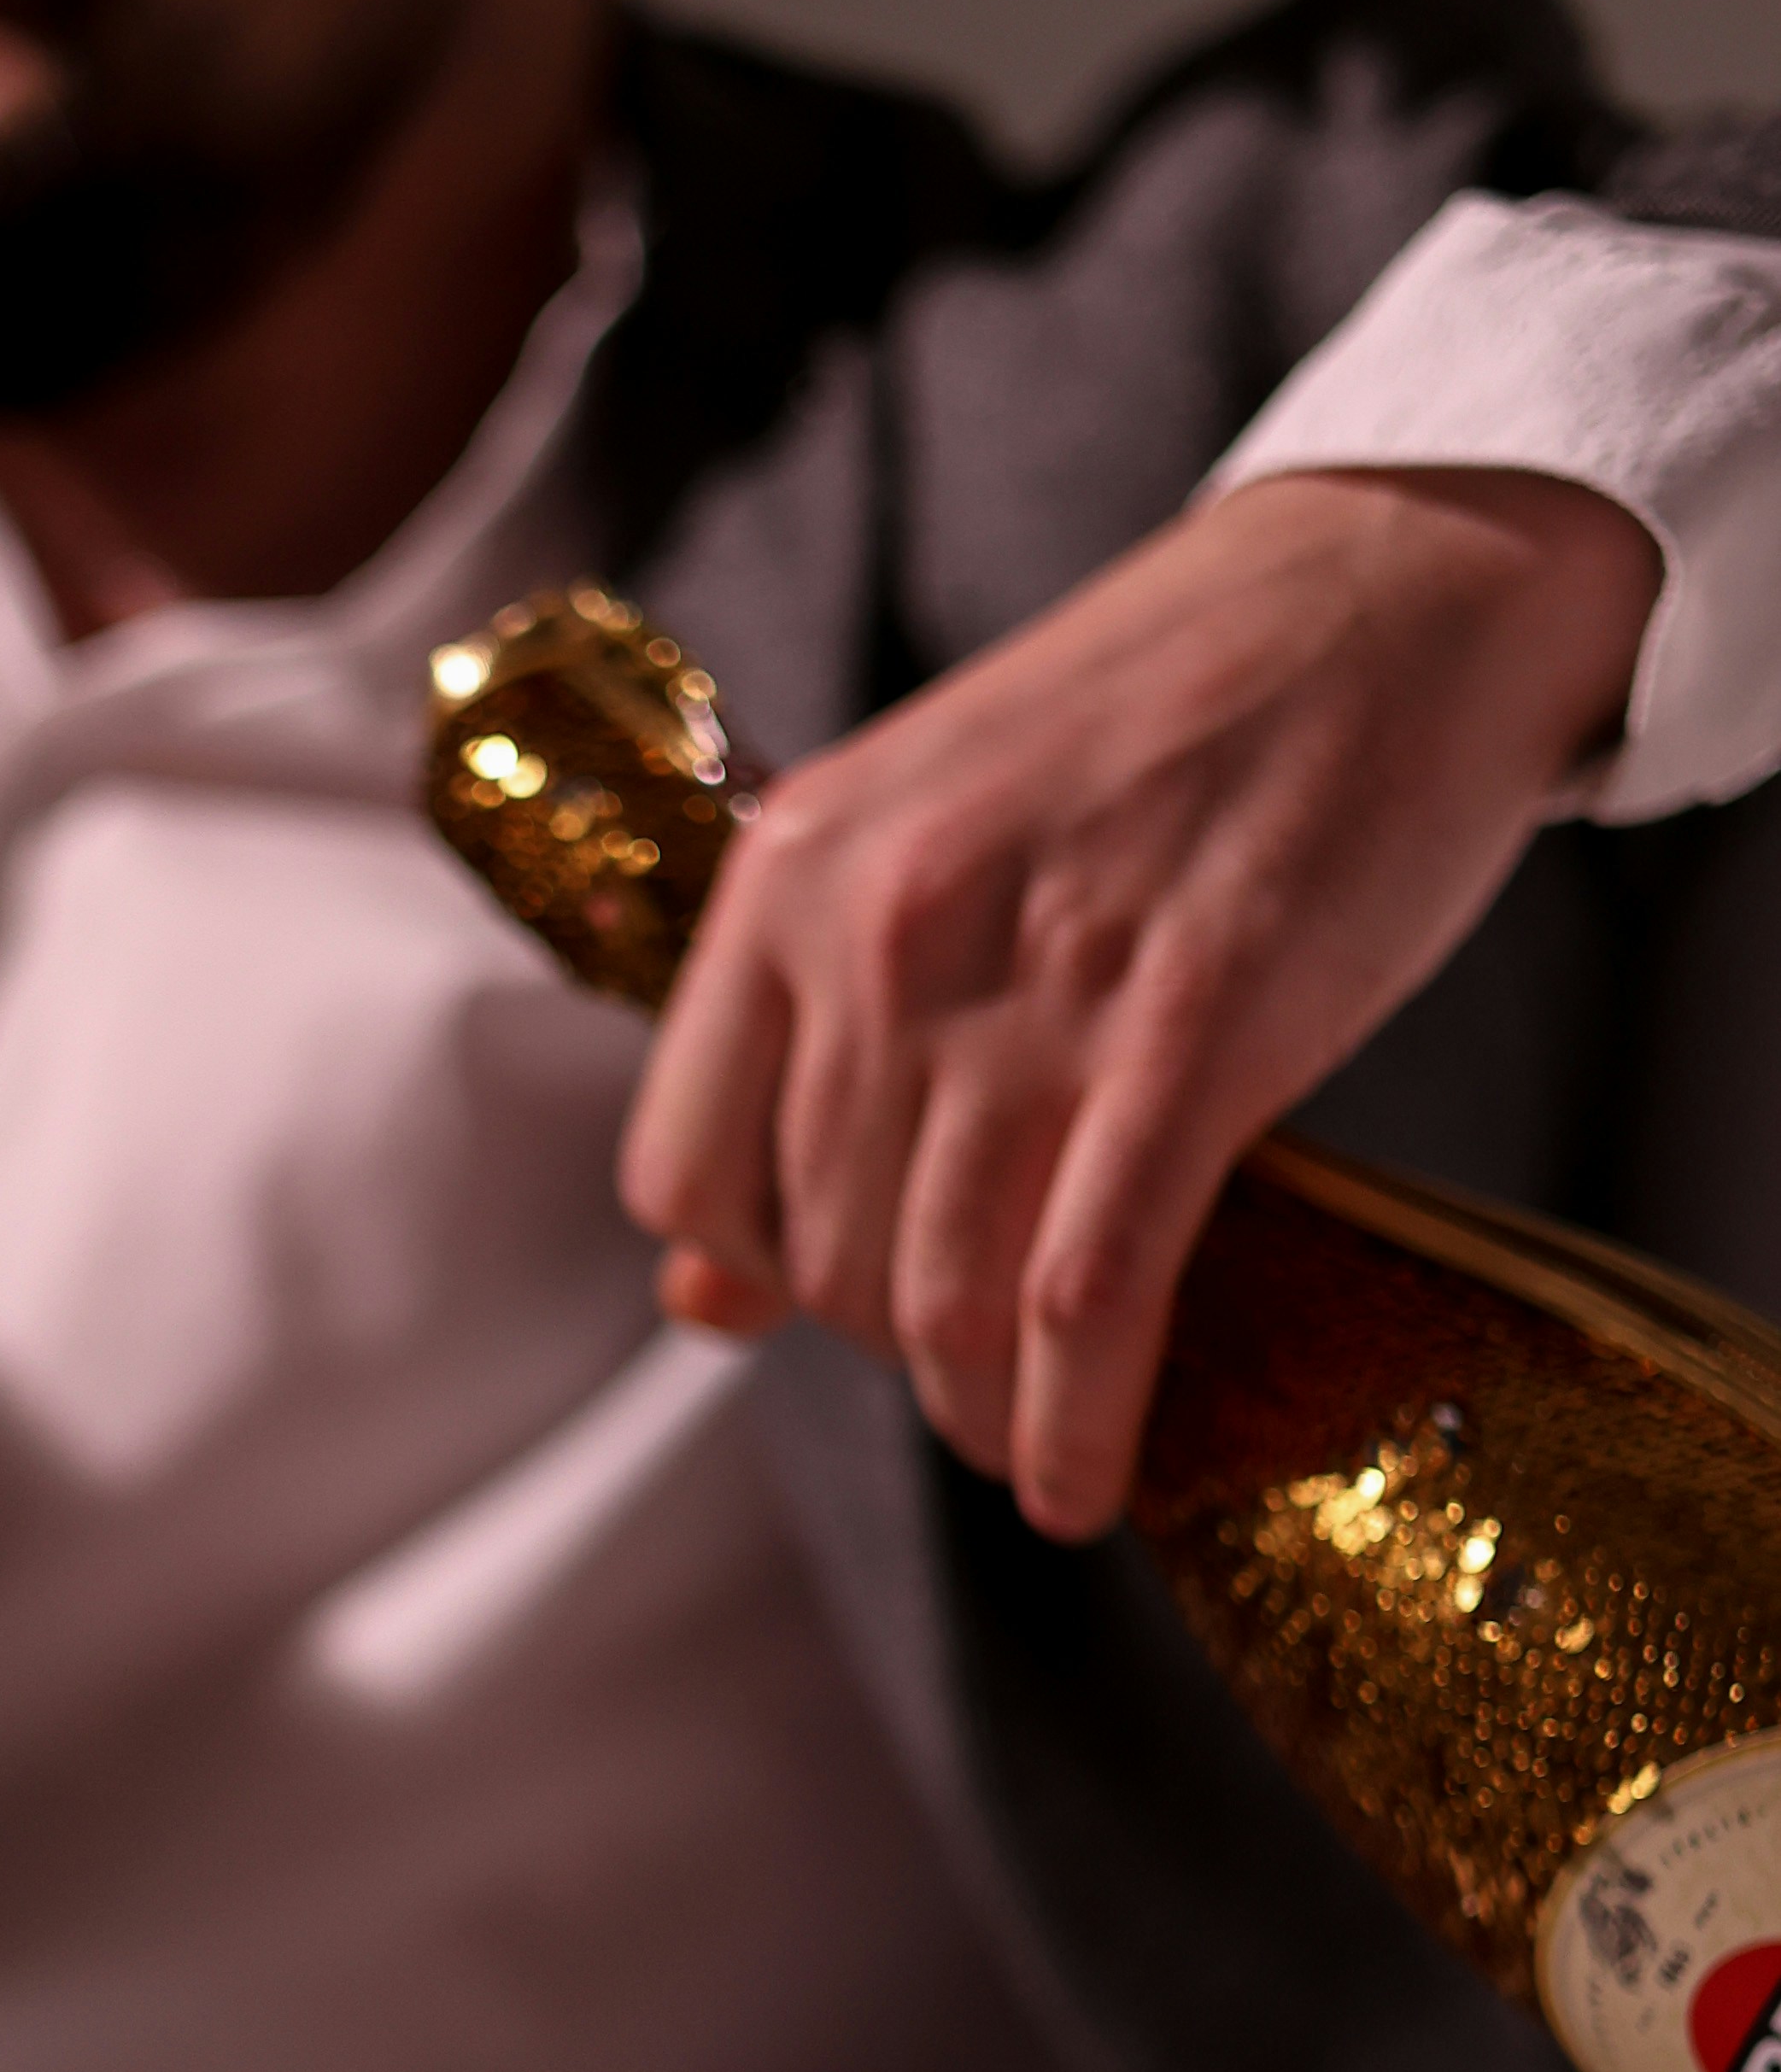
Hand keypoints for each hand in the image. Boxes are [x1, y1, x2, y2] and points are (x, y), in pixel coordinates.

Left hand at [617, 465, 1661, 1537]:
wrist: (1384, 586)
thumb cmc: (1152, 729)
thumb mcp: (919, 844)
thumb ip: (797, 1050)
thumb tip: (697, 1301)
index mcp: (792, 876)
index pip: (686, 1177)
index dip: (761, 1276)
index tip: (842, 1300)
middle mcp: (888, 931)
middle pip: (827, 1259)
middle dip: (896, 1352)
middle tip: (977, 1365)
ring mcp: (1040, 983)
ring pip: (950, 1301)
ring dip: (983, 1417)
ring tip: (1024, 1449)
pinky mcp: (1198, 1034)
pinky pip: (1089, 1300)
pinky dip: (1076, 1426)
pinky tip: (1081, 1485)